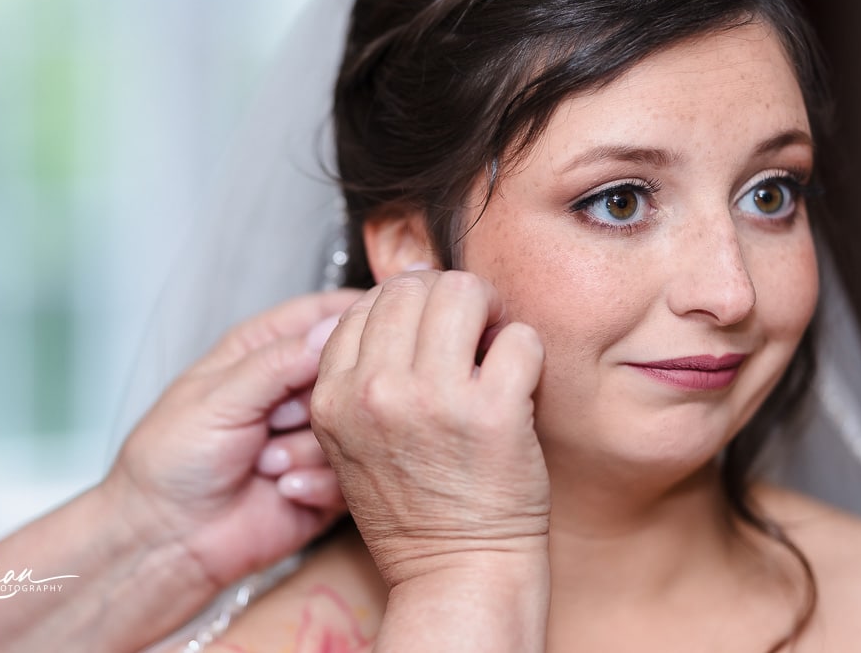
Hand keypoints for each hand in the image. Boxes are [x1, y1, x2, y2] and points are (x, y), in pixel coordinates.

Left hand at [104, 289, 362, 589]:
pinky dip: (317, 484)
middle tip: (280, 419)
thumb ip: (277, 362)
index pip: (322, 312)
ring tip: (266, 465)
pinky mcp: (327, 479)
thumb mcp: (218, 399)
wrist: (167, 540)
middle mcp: (292, 388)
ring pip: (353, 425)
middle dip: (321, 400)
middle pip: (349, 371)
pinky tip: (283, 490)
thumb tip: (333, 329)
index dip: (353, 316)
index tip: (374, 332)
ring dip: (309, 450)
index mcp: (262, 350)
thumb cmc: (171, 460)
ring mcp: (312, 434)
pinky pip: (351, 473)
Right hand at [311, 270, 550, 588]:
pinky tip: (519, 377)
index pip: (365, 305)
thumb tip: (405, 297)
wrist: (455, 572)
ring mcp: (434, 400)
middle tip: (472, 324)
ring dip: (488, 308)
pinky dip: (526, 348)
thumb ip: (360, 375)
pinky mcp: (494, 412)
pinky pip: (519, 337)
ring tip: (495, 339)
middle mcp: (376, 392)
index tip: (430, 325)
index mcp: (334, 397)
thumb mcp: (351, 442)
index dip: (405, 305)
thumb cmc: (412, 509)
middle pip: (410, 287)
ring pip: (462, 292)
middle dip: (446, 297)